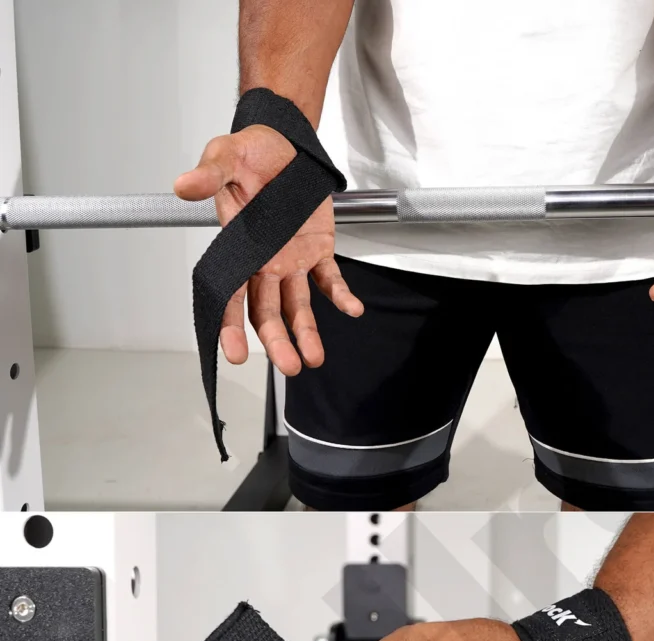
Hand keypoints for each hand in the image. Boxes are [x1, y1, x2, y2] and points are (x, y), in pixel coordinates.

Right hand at [174, 125, 363, 375]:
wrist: (284, 143)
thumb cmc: (251, 153)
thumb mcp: (225, 156)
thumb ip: (209, 174)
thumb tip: (184, 185)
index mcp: (238, 247)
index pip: (231, 294)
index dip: (231, 326)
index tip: (234, 353)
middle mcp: (265, 262)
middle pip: (267, 312)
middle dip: (276, 342)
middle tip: (288, 367)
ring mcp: (292, 260)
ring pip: (297, 306)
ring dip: (306, 334)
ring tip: (313, 359)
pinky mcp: (319, 250)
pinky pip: (331, 279)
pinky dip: (342, 296)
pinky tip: (352, 309)